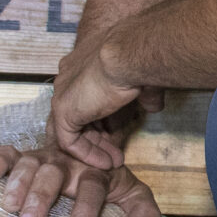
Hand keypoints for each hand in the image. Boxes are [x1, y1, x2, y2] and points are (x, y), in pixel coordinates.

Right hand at [0, 143, 162, 216]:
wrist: (94, 164)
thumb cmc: (111, 189)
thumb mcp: (134, 197)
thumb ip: (144, 213)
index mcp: (97, 172)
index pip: (93, 184)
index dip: (88, 203)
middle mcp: (70, 163)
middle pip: (55, 173)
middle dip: (43, 195)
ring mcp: (47, 158)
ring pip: (31, 163)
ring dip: (19, 182)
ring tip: (10, 205)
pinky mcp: (27, 158)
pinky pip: (12, 154)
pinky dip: (0, 160)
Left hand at [49, 36, 158, 170]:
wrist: (128, 54)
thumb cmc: (138, 58)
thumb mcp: (142, 79)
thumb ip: (143, 94)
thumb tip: (153, 106)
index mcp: (83, 63)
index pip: (88, 96)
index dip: (105, 116)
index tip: (120, 130)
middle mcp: (69, 76)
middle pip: (80, 113)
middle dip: (100, 136)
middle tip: (117, 153)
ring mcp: (63, 93)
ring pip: (75, 128)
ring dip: (95, 148)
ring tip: (114, 161)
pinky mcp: (63, 111)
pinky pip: (70, 140)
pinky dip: (87, 154)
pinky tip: (105, 162)